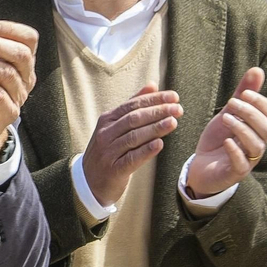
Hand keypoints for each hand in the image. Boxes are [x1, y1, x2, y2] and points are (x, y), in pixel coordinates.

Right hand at [81, 84, 181, 206]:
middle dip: (158, 112)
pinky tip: (159, 145)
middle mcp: (106, 133)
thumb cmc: (108, 150)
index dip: (154, 100)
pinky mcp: (114, 170)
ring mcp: (108, 152)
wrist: (88, 181)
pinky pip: (131, 158)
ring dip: (155, 128)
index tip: (174, 97)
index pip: (133, 105)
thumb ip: (133, 105)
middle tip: (178, 109)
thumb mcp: (115, 125)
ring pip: (134, 137)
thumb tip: (152, 85)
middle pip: (134, 119)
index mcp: (107, 119)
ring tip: (173, 122)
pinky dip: (145, 151)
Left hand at [186, 67, 266, 197]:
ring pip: (257, 146)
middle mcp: (257, 145)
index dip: (262, 103)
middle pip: (266, 129)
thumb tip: (258, 70)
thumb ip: (243, 94)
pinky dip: (235, 151)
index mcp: (258, 131)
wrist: (200, 168)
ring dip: (242, 128)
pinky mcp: (235, 173)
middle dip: (250, 113)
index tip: (244, 93)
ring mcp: (248, 160)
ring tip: (225, 118)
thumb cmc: (218, 140)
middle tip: (231, 103)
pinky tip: (226, 141)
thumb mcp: (229, 113)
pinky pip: (242, 164)